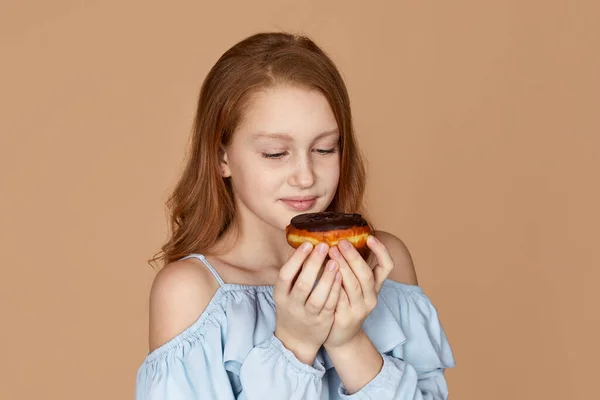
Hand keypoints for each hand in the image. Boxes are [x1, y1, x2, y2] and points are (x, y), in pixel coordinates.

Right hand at [274, 242, 342, 363]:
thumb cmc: (292, 307)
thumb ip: (293, 272)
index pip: (285, 275)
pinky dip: (335, 290)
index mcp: (281, 295)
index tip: (307, 244)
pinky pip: (330, 305)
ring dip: (327, 278)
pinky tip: (340, 276)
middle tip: (324, 246)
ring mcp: (308, 315)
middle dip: (313, 264)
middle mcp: (292, 306)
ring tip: (335, 261)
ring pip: (318, 297)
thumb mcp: (286, 292)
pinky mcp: (322, 321)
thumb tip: (302, 244)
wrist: (296, 339)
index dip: (296, 259)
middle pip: (303, 284)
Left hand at [323, 235, 394, 348]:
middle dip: (354, 256)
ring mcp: (359, 309)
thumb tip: (339, 238)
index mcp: (375, 287)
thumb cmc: (345, 305)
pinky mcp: (346, 318)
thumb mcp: (353, 286)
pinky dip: (333, 285)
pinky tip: (323, 273)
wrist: (342, 337)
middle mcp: (371, 298)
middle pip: (366, 274)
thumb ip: (350, 267)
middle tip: (341, 242)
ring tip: (330, 253)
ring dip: (342, 267)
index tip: (370, 237)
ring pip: (353, 285)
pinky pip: (340, 298)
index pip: (386, 267)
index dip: (381, 251)